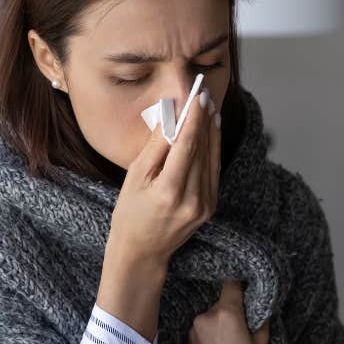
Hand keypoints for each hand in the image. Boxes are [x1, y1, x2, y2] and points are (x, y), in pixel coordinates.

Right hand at [98, 86, 220, 340]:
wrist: (143, 252)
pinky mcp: (210, 207)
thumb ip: (156, 146)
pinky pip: (213, 170)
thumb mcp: (135, 177)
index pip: (188, 145)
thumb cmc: (130, 213)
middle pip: (202, 148)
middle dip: (204, 118)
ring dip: (212, 129)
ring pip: (211, 157)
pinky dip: (212, 148)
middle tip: (204, 92)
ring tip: (209, 105)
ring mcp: (205, 205)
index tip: (197, 95)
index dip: (194, 117)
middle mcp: (193, 199)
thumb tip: (171, 116)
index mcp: (170, 191)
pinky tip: (211, 129)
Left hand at [187, 280, 271, 343]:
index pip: (231, 281)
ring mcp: (190, 330)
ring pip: (208, 314)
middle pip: (219, 299)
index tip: (244, 275)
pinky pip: (199, 329)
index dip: (239, 277)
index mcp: (226, 314)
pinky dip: (208, 333)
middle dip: (230, 305)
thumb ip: (260, 316)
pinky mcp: (183, 343)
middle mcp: (204, 317)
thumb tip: (259, 298)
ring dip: (218, 321)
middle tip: (242, 322)